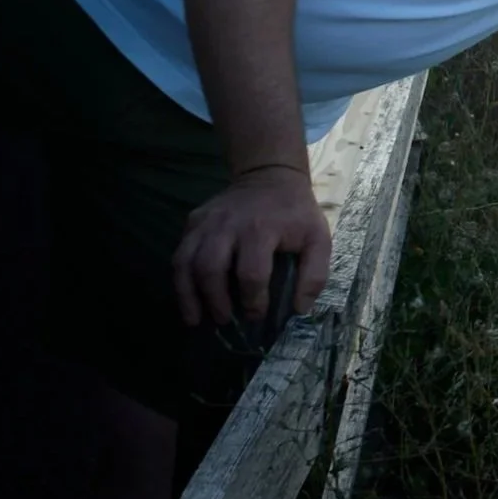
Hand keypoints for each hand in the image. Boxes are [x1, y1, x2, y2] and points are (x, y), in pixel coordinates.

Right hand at [172, 165, 330, 327]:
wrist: (271, 176)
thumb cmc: (296, 213)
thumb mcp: (318, 239)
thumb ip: (314, 275)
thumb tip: (299, 309)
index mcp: (262, 229)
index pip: (251, 273)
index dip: (253, 301)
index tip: (257, 316)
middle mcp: (228, 225)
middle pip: (211, 268)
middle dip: (216, 301)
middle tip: (226, 321)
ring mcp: (206, 222)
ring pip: (187, 262)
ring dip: (189, 295)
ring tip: (196, 320)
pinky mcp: (193, 221)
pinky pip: (180, 254)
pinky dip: (179, 280)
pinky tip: (187, 300)